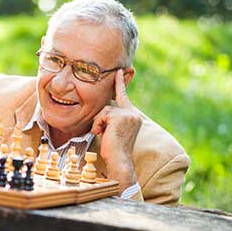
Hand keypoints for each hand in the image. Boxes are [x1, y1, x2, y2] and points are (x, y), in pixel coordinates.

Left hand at [90, 69, 141, 191]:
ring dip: (99, 123)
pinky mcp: (121, 117)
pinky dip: (98, 125)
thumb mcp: (112, 129)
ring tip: (104, 135)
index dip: (119, 83)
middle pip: (107, 106)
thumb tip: (102, 109)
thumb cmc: (112, 148)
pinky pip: (101, 115)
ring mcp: (128, 114)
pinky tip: (103, 134)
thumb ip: (110, 117)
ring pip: (103, 110)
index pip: (123, 96)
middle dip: (101, 120)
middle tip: (103, 132)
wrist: (119, 160)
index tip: (119, 70)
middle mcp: (133, 113)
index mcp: (132, 116)